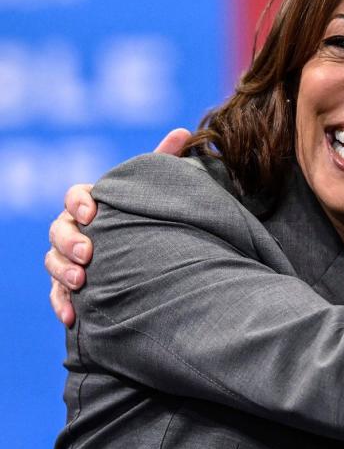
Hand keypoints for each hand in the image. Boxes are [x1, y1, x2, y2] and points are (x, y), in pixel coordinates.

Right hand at [47, 128, 191, 325]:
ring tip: (82, 282)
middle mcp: (76, 228)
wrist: (152, 254)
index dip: (80, 202)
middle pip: (58, 230)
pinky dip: (62, 304)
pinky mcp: (71, 286)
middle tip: (88, 253)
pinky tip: (72, 316)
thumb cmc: (151, 214)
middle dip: (69, 241)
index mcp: (94, 202)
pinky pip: (58, 295)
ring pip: (53, 261)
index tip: (93, 213)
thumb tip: (184, 131)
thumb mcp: (158, 189)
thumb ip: (166, 160)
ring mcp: (70, 257)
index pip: (75, 195)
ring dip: (63, 272)